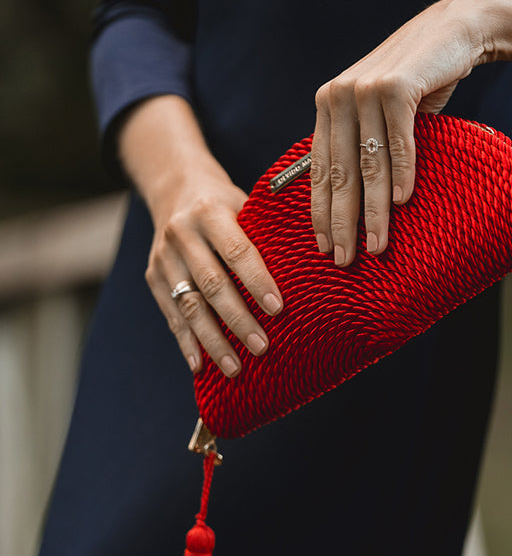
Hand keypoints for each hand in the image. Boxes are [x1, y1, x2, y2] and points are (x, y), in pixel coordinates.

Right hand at [118, 95, 282, 376]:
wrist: (173, 187)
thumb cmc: (225, 202)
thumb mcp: (245, 203)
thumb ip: (266, 233)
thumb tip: (314, 269)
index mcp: (209, 211)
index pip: (236, 250)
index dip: (257, 280)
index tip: (278, 309)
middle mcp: (181, 234)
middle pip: (211, 283)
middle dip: (238, 319)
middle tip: (262, 347)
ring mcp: (163, 257)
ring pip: (188, 305)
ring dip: (212, 340)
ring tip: (235, 368)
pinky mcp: (152, 277)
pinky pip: (171, 314)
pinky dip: (186, 342)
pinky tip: (200, 365)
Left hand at [310, 0, 490, 265]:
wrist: (451, 32)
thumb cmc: (416, 82)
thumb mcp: (378, 112)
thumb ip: (361, 144)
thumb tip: (351, 200)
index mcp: (328, 105)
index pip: (319, 169)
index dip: (321, 211)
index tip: (323, 247)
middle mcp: (338, 96)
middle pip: (339, 173)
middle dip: (342, 222)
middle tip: (344, 259)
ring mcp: (365, 89)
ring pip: (368, 164)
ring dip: (372, 211)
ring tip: (377, 246)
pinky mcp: (396, 86)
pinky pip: (399, 143)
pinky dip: (401, 175)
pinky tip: (400, 204)